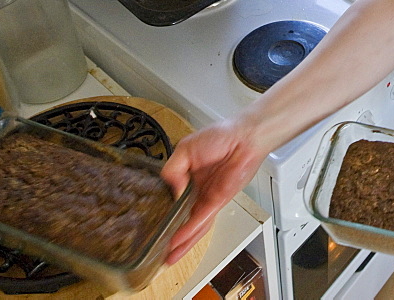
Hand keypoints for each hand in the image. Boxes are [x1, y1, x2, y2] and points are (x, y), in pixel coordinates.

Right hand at [160, 119, 267, 263]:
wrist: (245, 138)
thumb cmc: (220, 137)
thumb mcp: (185, 149)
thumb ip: (172, 170)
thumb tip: (171, 191)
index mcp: (187, 176)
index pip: (171, 198)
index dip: (161, 212)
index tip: (149, 225)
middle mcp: (197, 190)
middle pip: (182, 218)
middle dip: (171, 237)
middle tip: (158, 253)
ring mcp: (208, 197)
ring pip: (192, 225)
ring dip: (181, 242)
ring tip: (168, 257)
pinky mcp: (218, 201)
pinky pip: (202, 219)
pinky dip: (190, 230)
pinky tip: (179, 240)